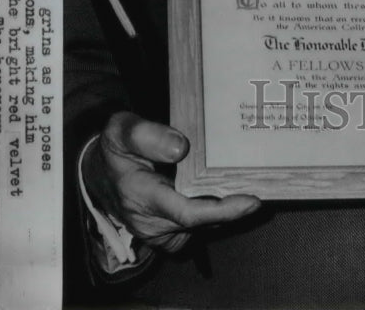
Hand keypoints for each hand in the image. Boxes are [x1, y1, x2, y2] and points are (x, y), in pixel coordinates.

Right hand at [83, 111, 260, 252]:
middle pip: (203, 222)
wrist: (100, 173)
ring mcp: (159, 233)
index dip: (222, 209)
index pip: (187, 212)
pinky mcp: (167, 234)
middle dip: (233, 206)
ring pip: (204, 227)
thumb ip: (148, 135)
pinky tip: (230, 192)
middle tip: (264, 184)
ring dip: (227, 210)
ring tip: (251, 184)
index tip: (252, 200)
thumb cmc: (115, 149)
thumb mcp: (121, 130)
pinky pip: (199, 229)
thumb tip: (181, 147)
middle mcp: (151, 223)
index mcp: (141, 197)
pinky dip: (217, 213)